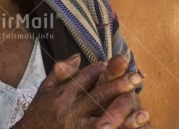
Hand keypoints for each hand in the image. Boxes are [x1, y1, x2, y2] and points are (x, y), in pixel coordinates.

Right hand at [12, 54, 142, 127]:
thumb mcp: (45, 89)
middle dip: (117, 85)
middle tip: (135, 77)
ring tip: (140, 109)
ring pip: (102, 120)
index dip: (99, 70)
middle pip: (97, 96)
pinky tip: (132, 128)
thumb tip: (77, 57)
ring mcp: (77, 128)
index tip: (111, 64)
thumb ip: (61, 72)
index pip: (84, 78)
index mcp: (63, 95)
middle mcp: (71, 110)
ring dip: (121, 114)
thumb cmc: (38, 113)